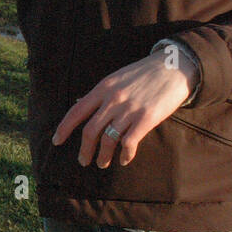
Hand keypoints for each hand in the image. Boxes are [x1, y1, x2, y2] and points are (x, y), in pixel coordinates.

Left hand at [51, 52, 198, 167]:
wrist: (174, 67)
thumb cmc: (144, 74)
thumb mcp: (117, 78)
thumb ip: (101, 93)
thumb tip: (80, 104)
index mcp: (103, 88)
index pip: (77, 111)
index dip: (64, 128)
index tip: (57, 141)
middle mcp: (113, 99)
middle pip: (90, 130)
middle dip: (85, 150)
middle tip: (83, 161)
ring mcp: (129, 109)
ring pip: (108, 140)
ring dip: (103, 156)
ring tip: (103, 163)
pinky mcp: (146, 119)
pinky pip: (129, 143)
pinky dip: (125, 155)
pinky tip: (124, 159)